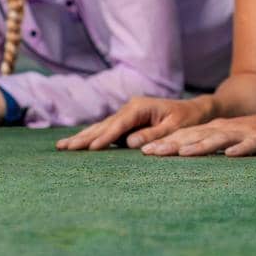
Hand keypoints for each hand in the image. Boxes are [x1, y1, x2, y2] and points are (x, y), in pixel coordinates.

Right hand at [55, 96, 212, 150]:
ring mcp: (126, 114)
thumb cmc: (187, 119)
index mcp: (140, 107)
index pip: (119, 124)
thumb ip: (153, 135)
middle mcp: (130, 108)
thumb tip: (130, 143)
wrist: (194, 111)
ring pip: (100, 127)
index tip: (91, 148)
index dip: (105, 137)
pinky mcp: (126, 122)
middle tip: (63, 148)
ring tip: (61, 147)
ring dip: (82, 137)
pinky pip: (106, 130)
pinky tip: (77, 144)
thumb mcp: (174, 128)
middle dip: (84, 137)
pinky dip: (91, 137)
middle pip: (103, 125)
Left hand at [139, 107, 255, 157]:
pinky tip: (231, 155)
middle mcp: (228, 129)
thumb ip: (212, 145)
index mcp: (218, 130)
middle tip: (149, 152)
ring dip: (201, 146)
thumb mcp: (232, 140)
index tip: (142, 151)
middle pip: (197, 136)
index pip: (187, 136)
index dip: (165, 142)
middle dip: (172, 144)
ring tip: (182, 153)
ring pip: (220, 139)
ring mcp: (246, 133)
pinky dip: (241, 150)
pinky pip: (252, 145)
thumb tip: (185, 156)